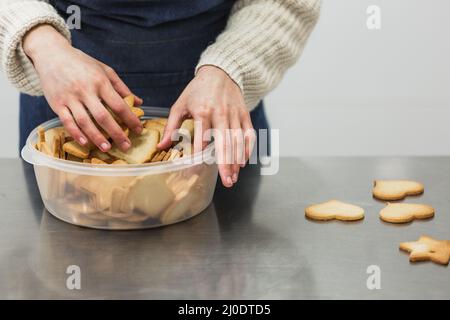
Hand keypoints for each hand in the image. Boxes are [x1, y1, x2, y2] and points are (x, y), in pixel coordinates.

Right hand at [23, 25, 142, 151]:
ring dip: (97, 137)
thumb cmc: (82, 63)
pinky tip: (85, 143)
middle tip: (127, 146)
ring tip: (107, 148)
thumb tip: (138, 103)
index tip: (139, 130)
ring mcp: (70, 98)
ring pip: (85, 122)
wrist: (52, 54)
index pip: (119, 105)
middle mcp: (85, 90)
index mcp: (100, 82)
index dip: (130, 119)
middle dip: (117, 133)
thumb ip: (122, 88)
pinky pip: (67, 122)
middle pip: (103, 116)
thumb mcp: (105, 70)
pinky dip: (76, 134)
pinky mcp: (57, 104)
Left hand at [158, 65, 255, 187]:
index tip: (196, 171)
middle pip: (224, 144)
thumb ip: (172, 127)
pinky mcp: (244, 115)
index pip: (202, 139)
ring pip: (238, 142)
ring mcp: (234, 115)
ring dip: (236, 161)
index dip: (200, 156)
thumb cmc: (197, 90)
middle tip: (227, 182)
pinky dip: (247, 149)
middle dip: (226, 165)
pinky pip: (248, 134)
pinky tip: (243, 162)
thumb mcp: (180, 106)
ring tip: (233, 177)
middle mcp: (220, 114)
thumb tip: (161, 146)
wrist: (220, 72)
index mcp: (202, 111)